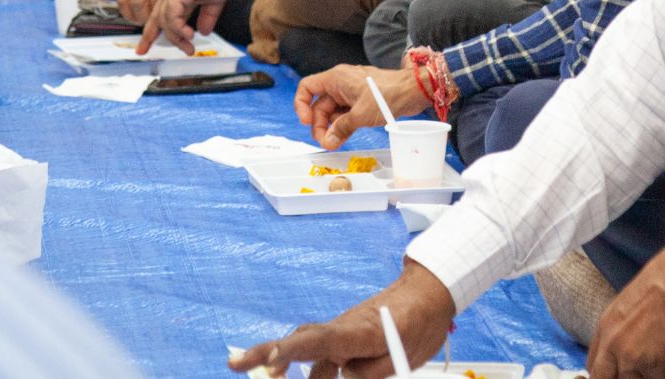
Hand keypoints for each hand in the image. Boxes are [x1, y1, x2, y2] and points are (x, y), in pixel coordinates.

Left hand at [139, 0, 233, 53]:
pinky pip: (172, 16)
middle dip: (147, 38)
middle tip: (142, 51)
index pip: (161, 18)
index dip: (153, 33)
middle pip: (154, 21)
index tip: (146, 46)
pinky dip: (178, 28)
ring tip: (189, 48)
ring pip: (165, 23)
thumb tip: (204, 32)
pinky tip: (189, 34)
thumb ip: (208, 16)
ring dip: (176, 38)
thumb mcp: (215, 0)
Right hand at [228, 260, 455, 378]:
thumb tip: (344, 375)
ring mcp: (342, 333)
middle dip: (267, 354)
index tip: (271, 360)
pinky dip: (311, 371)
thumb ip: (369, 372)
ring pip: (309, 354)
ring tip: (257, 369)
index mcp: (359, 332)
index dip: (294, 352)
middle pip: (301, 342)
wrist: (429, 294)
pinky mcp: (345, 339)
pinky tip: (306, 376)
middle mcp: (343, 329)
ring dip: (287, 367)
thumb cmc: (419, 323)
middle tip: (235, 364)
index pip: (320, 341)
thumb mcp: (402, 358)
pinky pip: (322, 358)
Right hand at [296, 65, 429, 149]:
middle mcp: (341, 83)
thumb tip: (327, 141)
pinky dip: (343, 126)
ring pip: (333, 112)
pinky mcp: (361, 101)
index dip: (302, 105)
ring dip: (331, 128)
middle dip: (320, 124)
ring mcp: (351, 93)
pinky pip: (345, 114)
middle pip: (320, 104)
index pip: (307, 87)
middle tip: (325, 142)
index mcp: (336, 78)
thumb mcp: (360, 114)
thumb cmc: (388, 94)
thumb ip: (341, 128)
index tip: (306, 122)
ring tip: (334, 144)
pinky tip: (342, 139)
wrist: (413, 91)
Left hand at [587, 234, 664, 378]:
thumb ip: (623, 327)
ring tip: (663, 361)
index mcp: (607, 326)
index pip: (595, 369)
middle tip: (642, 368)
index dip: (607, 374)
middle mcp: (617, 346)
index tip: (617, 373)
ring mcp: (637, 360)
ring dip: (648, 376)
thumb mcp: (633, 297)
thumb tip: (625, 347)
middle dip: (625, 377)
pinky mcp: (661, 368)